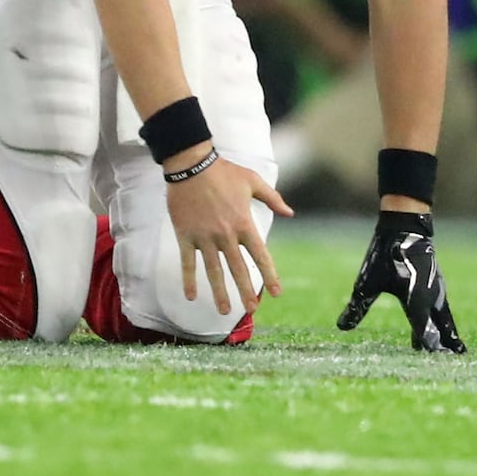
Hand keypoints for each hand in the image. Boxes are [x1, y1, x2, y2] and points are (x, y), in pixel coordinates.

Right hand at [165, 153, 291, 317]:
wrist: (192, 164)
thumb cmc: (224, 171)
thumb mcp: (253, 182)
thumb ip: (273, 198)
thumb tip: (290, 213)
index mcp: (244, 223)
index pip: (260, 255)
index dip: (270, 275)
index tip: (277, 292)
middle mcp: (226, 235)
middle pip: (238, 269)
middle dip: (246, 291)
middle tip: (251, 310)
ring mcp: (204, 237)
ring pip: (213, 271)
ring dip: (219, 292)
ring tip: (225, 311)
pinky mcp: (186, 235)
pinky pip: (188, 262)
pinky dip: (188, 280)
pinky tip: (191, 296)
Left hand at [337, 209, 465, 353]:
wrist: (406, 227)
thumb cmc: (385, 255)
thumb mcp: (367, 283)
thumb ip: (358, 307)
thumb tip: (341, 327)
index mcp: (415, 300)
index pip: (423, 332)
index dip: (428, 347)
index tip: (435, 363)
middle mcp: (430, 298)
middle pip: (442, 328)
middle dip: (447, 345)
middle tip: (457, 360)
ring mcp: (436, 290)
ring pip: (445, 318)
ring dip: (449, 334)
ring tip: (456, 350)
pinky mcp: (436, 285)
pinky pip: (443, 309)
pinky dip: (446, 321)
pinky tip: (442, 326)